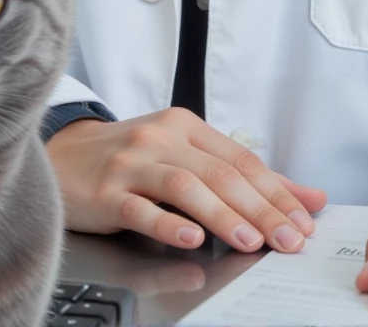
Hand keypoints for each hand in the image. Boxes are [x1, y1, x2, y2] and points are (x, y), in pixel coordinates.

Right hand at [46, 106, 326, 254]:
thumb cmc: (127, 158)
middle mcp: (162, 138)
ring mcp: (132, 163)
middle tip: (289, 239)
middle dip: (261, 209)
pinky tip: (189, 239)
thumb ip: (238, 174)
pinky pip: (140, 208)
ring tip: (250, 241)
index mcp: (185, 126)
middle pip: (220, 173)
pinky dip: (168, 224)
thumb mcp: (182, 154)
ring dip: (223, 215)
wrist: (62, 155)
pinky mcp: (106, 191)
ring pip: (186, 187)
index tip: (304, 220)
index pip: (241, 159)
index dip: (277, 190)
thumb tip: (305, 196)